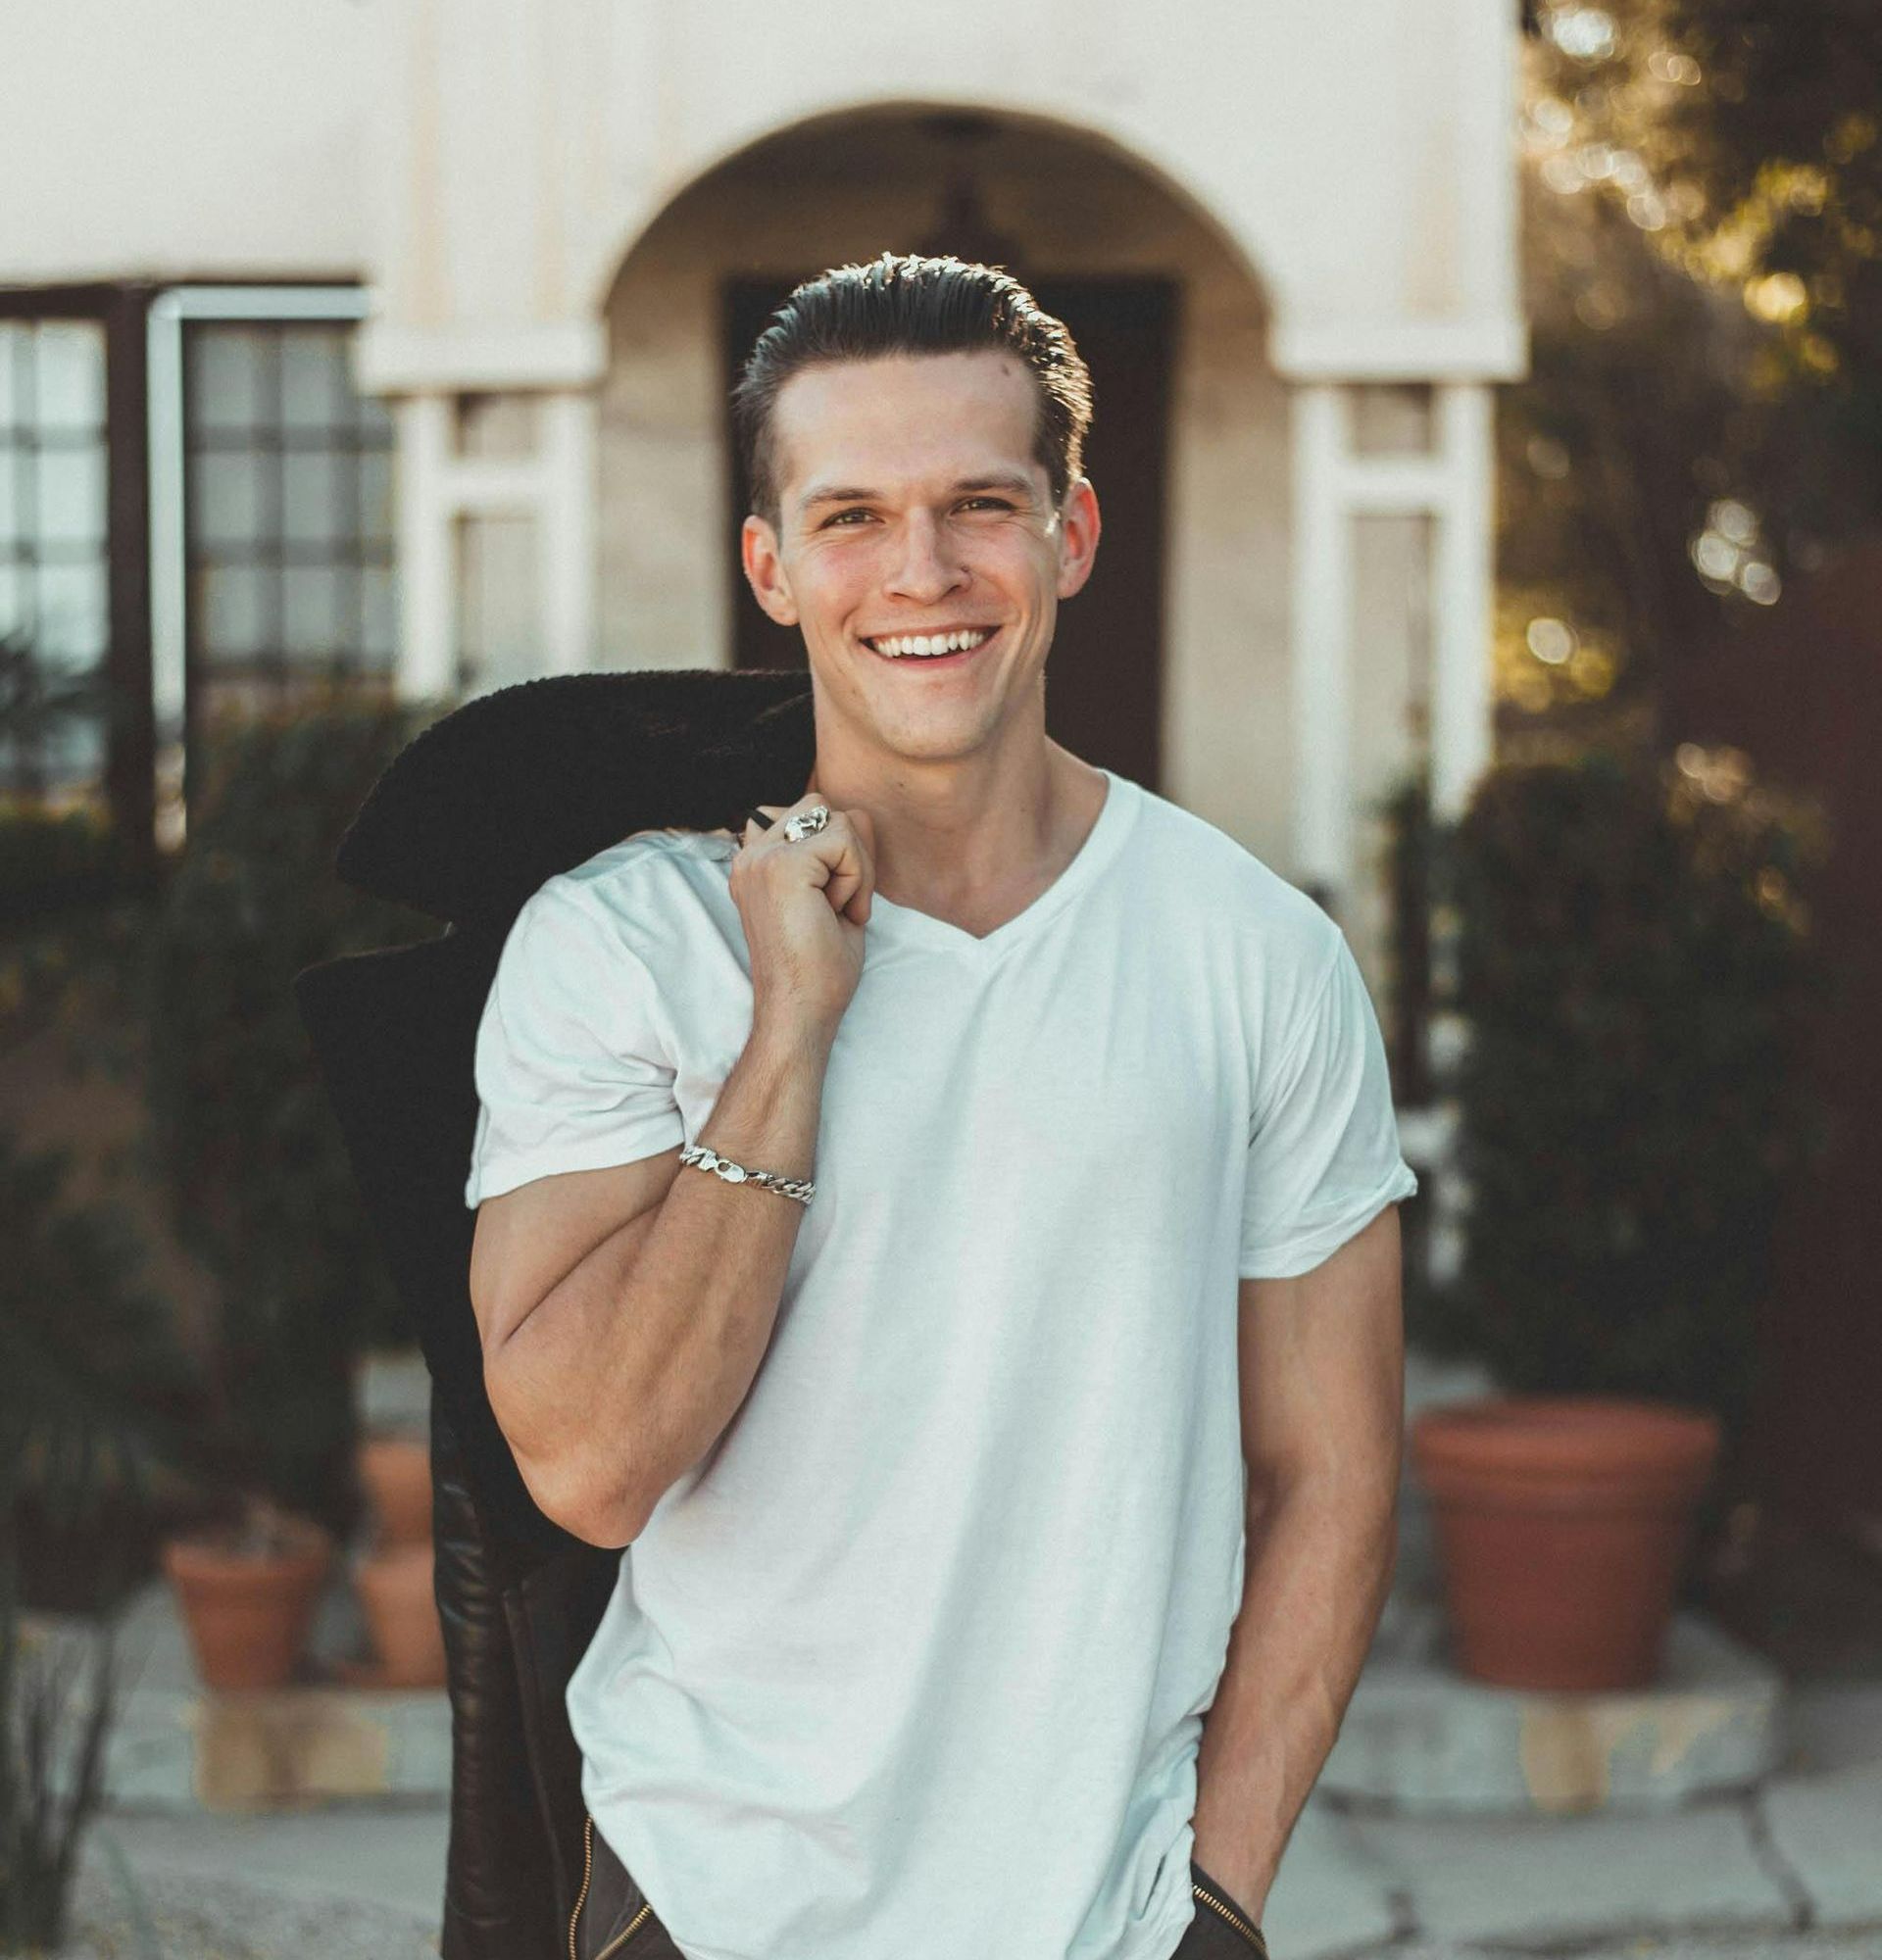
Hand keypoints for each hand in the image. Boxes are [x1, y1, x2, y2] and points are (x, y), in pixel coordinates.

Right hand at [730, 793, 877, 1041]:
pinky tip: (838, 914)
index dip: (838, 854)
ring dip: (855, 870)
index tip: (828, 905)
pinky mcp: (783, 866)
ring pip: (839, 821)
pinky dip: (857, 880)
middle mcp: (751, 854)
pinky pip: (846, 841)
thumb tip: (858, 814)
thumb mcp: (832, 894)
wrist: (801, 1009)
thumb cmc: (819, 966)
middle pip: (823, 808)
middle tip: (838, 905)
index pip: (811, 815)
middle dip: (849, 853)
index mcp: (756, 860)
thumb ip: (839, 851)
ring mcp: (762, 857)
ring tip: (835, 912)